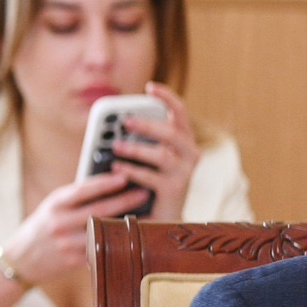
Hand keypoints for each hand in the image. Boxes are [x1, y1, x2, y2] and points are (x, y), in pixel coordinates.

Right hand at [0, 169, 153, 292]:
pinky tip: (132, 237)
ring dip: (126, 224)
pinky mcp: (74, 261)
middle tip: (144, 193)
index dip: (105, 183)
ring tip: (148, 215)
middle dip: (124, 201)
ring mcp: (67, 244)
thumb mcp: (52, 206)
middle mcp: (60, 223)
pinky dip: (117, 242)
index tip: (124, 176)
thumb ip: (75, 197)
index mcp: (56, 204)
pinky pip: (100, 249)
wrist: (21, 258)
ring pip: (103, 232)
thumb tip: (108, 183)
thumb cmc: (42, 226)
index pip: (83, 190)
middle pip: (98, 210)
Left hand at [106, 81, 199, 221]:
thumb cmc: (149, 182)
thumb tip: (115, 127)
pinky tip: (117, 167)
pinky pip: (151, 176)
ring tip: (116, 146)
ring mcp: (185, 173)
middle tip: (126, 120)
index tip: (150, 86)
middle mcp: (190, 154)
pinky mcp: (175, 190)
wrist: (161, 220)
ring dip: (136, 148)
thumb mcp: (147, 157)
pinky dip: (132, 170)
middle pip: (172, 132)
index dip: (167, 98)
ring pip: (162, 154)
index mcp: (183, 141)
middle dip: (148, 124)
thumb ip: (140, 140)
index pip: (180, 113)